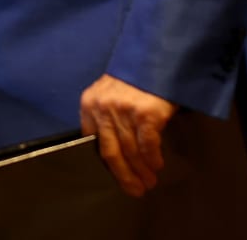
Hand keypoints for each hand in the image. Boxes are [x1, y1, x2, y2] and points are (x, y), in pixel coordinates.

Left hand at [80, 74, 176, 196]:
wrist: (157, 55)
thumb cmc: (134, 77)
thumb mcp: (109, 92)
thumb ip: (105, 116)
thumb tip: (114, 150)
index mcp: (89, 104)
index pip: (94, 143)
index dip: (108, 165)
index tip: (119, 178)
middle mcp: (102, 108)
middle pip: (111, 153)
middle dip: (124, 176)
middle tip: (136, 190)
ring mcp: (124, 111)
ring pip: (130, 152)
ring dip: (141, 171)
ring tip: (150, 182)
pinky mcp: (145, 114)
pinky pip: (147, 146)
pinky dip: (152, 159)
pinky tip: (157, 166)